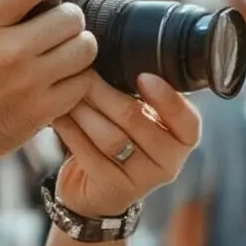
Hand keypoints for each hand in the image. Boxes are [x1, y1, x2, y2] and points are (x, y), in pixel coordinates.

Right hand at [0, 0, 98, 162]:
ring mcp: (30, 83)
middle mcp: (10, 52)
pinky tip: (59, 75)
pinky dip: (76, 76)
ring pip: (85, 48)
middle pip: (70, 16)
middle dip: (68, 13)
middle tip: (57, 20)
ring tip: (62, 47)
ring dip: (78, 43)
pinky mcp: (44, 111)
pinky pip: (83, 82)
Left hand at [51, 74, 200, 217]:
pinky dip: (71, 129)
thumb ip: (138, 96)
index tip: (143, 75)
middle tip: (84, 72)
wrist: (95, 190)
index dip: (167, 97)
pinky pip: (88, 153)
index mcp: (182, 140)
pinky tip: (59, 113)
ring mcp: (142, 180)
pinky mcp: (113, 189)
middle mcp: (169, 162)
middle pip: (135, 119)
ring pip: (110, 137)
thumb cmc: (120, 141)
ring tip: (68, 90)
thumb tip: (110, 55)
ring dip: (84, 109)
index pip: (187, 120)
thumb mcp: (138, 120)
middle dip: (104, 92)